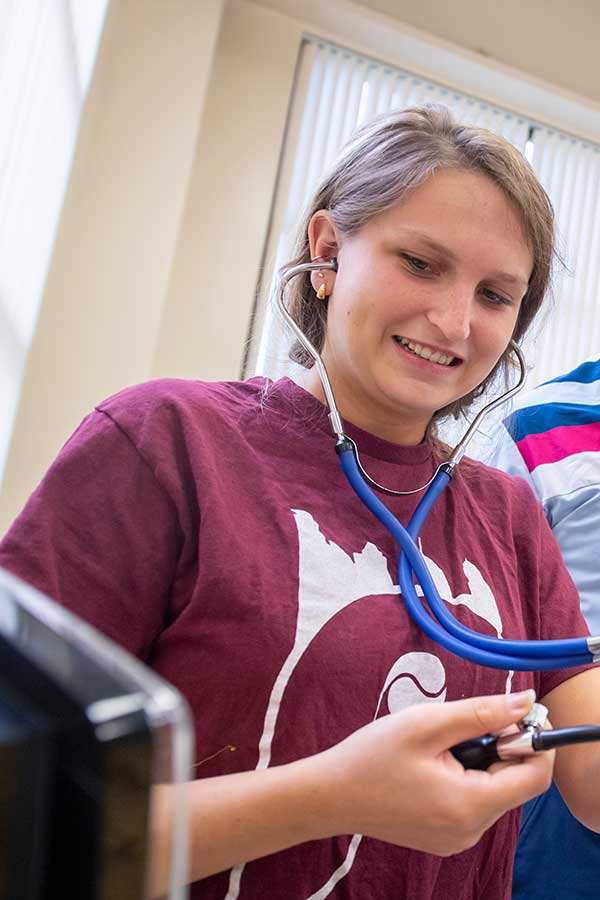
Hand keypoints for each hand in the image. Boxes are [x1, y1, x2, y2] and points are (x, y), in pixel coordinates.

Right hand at [316, 690, 553, 855]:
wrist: (330, 795)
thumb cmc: (372, 756)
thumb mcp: (426, 723)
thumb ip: (481, 712)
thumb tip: (525, 701)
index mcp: (468, 804)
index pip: (535, 777)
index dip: (536, 741)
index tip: (517, 714)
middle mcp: (470, 831)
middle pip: (515, 785)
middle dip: (504, 748)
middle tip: (466, 723)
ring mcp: (458, 839)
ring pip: (495, 793)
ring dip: (483, 762)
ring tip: (441, 745)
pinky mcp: (445, 838)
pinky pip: (475, 804)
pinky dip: (468, 779)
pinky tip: (434, 765)